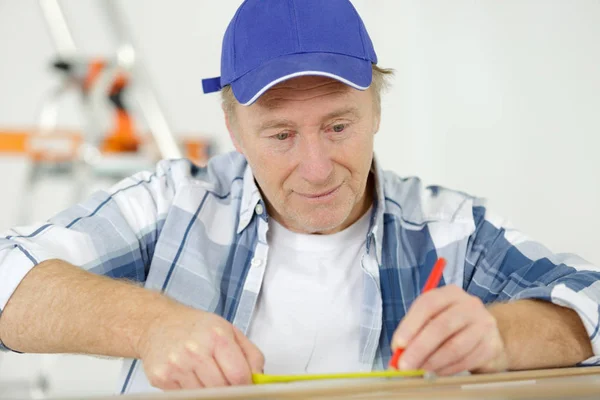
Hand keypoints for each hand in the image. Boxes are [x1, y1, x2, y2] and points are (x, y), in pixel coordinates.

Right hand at [137, 305, 263, 389]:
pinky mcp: (162, 378)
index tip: (245, 384)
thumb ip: (251, 354)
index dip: (246, 384)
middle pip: (222, 389)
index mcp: (217, 336)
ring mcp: (177, 365)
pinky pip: (186, 396)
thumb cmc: (195, 326)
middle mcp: (195, 350)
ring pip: (204, 395)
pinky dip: (192, 391)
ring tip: (207, 374)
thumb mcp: (229, 330)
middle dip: (228, 388)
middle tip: (226, 380)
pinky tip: (190, 375)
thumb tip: (259, 378)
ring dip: (210, 390)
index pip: (239, 375)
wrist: (158, 323)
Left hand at [391, 285, 507, 375]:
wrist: (488, 335)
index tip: (398, 345)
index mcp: (450, 293)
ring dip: (432, 363)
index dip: (410, 325)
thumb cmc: (451, 326)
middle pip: (441, 326)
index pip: (428, 304)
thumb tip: (397, 352)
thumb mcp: (432, 320)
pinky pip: (465, 361)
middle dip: (419, 348)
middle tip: (404, 365)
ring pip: (454, 347)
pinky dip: (446, 370)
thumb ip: (414, 332)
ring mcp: (484, 325)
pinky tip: (436, 374)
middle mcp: (469, 305)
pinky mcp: (491, 345)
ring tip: (419, 372)